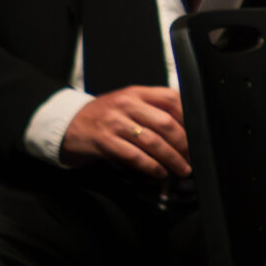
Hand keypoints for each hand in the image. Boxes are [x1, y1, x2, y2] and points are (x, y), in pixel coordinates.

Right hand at [61, 85, 191, 178]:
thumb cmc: (104, 116)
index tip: (199, 133)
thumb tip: (186, 129)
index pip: (172, 98)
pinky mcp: (104, 141)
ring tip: (181, 169)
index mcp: (137, 92)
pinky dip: (151, 166)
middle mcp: (127, 104)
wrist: (66, 124)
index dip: (189, 117)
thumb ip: (152, 109)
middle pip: (165, 123)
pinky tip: (160, 173)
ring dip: (171, 158)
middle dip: (184, 143)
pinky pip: (134, 156)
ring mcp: (114, 122)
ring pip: (152, 141)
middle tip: (192, 157)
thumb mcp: (127, 104)